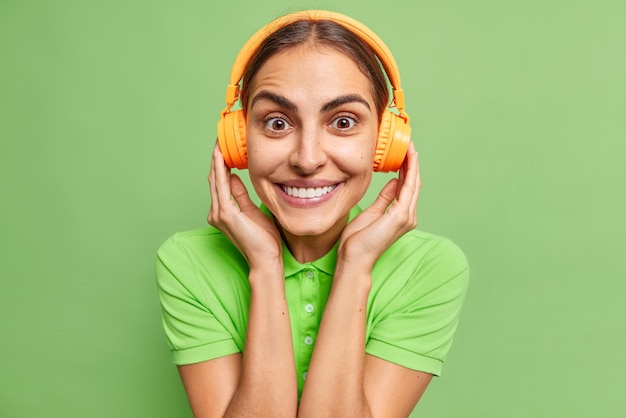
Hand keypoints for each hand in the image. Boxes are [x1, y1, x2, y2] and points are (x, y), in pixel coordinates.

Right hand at [207, 142, 281, 268]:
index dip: (220, 163)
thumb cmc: (264, 240)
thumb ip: (240, 195)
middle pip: (214, 178)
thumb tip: (233, 177)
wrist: (265, 259)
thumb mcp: (252, 210)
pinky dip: (220, 171)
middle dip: (217, 158)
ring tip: (219, 143)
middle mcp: (216, 212)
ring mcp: (219, 213)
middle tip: (220, 138)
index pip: (220, 182)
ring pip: (215, 180)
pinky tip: (221, 158)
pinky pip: (221, 187)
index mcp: (222, 211)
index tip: (224, 147)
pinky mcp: (225, 214)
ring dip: (217, 160)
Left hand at [337, 142, 420, 272]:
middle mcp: (408, 215)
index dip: (407, 169)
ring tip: (410, 147)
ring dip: (412, 164)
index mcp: (401, 215)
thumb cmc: (358, 241)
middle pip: (413, 183)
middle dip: (411, 163)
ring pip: (413, 183)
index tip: (404, 153)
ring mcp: (406, 216)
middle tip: (409, 144)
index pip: (407, 187)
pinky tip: (408, 159)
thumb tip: (394, 182)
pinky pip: (408, 188)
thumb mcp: (372, 212)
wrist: (354, 257)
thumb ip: (385, 198)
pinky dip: (410, 172)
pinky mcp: (401, 215)